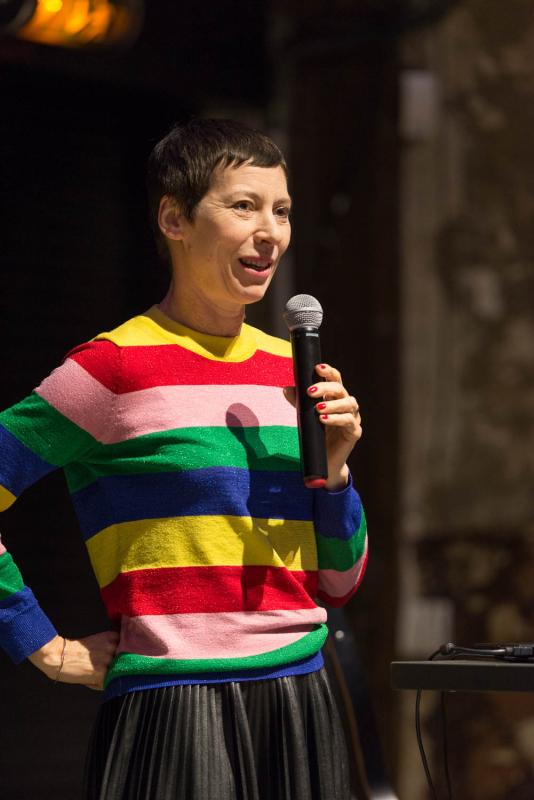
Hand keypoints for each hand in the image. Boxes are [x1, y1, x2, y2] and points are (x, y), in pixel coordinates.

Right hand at [28, 631, 119, 690]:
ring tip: (93, 675)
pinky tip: (90, 680)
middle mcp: (112, 647)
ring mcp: (108, 660)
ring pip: (116, 674)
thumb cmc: (76, 651)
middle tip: (99, 669)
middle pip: (123, 662)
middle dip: (114, 668)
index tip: (114, 659)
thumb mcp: (97, 643)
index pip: (127, 648)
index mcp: (111, 637)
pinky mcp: (101, 673)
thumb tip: (123, 662)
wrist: (59, 656)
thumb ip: (110, 649)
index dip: (121, 656)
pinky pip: (107, 684)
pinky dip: (99, 685)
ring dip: (107, 678)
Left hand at [284, 363, 361, 490]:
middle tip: (310, 392)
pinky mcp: (354, 432)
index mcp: (335, 398)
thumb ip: (298, 402)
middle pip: (341, 389)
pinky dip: (336, 419)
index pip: (335, 380)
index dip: (328, 372)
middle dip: (326, 388)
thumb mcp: (305, 417)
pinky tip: (324, 419)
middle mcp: (346, 405)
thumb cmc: (316, 436)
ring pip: (349, 403)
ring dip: (333, 404)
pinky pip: (349, 421)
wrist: (323, 462)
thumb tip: (286, 388)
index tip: (317, 367)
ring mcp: (353, 418)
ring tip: (318, 408)